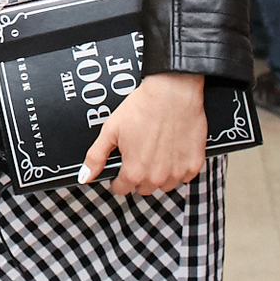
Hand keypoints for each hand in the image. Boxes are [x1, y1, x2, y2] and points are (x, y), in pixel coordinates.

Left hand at [79, 71, 206, 197]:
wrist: (173, 91)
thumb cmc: (143, 107)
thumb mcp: (111, 130)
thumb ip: (96, 157)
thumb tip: (85, 177)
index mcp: (134, 171)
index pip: (122, 189)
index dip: (118, 178)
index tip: (122, 166)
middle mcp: (156, 177)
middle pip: (143, 188)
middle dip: (139, 175)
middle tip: (140, 152)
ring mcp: (177, 172)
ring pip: (164, 185)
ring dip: (159, 173)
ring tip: (157, 149)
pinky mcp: (194, 165)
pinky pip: (184, 176)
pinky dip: (178, 167)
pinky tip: (172, 149)